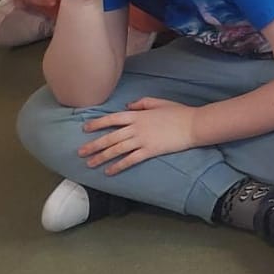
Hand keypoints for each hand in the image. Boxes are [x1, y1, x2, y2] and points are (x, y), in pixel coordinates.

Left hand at [80, 98, 198, 173]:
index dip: (97, 123)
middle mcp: (136, 128)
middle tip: (80, 152)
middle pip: (110, 137)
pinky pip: (130, 160)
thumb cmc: (178, 112)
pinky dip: (118, 166)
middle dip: (94, 145)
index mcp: (138, 115)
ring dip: (102, 157)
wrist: (193, 124)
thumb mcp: (159, 102)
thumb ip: (142, 103)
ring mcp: (142, 140)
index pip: (112, 118)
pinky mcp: (150, 151)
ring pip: (117, 149)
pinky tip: (109, 171)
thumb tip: (128, 105)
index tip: (85, 128)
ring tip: (90, 163)